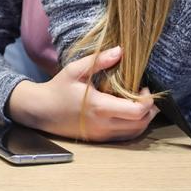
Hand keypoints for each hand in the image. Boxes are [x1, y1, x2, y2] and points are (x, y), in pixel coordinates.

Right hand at [9, 46, 158, 141]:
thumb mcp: (75, 70)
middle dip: (149, 109)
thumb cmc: (58, 89)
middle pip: (141, 123)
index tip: (142, 87)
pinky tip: (128, 113)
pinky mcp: (100, 139)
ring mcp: (102, 135)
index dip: (147, 100)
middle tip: (143, 94)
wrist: (41, 111)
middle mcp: (103, 125)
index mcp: (99, 107)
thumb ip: (98, 60)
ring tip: (138, 102)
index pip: (137, 111)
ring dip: (143, 119)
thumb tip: (121, 51)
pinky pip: (125, 136)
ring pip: (136, 132)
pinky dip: (133, 126)